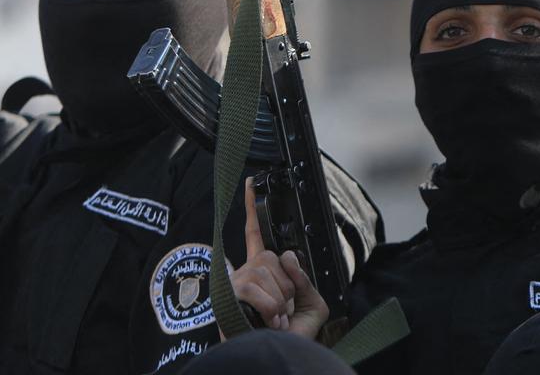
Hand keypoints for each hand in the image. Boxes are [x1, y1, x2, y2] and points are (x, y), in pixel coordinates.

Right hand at [226, 178, 328, 339]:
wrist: (276, 358)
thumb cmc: (291, 338)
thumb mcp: (312, 305)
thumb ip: (305, 278)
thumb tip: (287, 256)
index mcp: (263, 272)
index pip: (256, 234)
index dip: (253, 208)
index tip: (251, 183)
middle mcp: (244, 273)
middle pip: (271, 257)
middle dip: (287, 287)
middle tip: (284, 311)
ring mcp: (233, 284)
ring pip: (266, 272)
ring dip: (280, 301)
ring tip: (276, 320)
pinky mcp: (226, 297)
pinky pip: (255, 287)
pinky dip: (270, 308)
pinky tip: (268, 322)